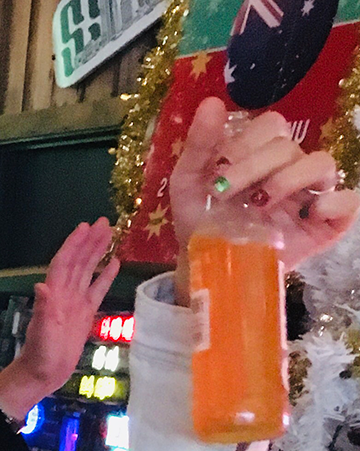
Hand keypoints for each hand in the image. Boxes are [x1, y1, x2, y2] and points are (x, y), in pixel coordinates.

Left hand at [0, 218, 119, 417]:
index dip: (74, 245)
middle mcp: (64, 294)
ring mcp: (74, 303)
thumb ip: (42, 309)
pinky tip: (115, 262)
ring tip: (109, 234)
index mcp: (54, 295)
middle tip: (104, 222)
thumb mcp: (41, 332)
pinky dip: (105, 276)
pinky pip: (96, 290)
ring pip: (87, 271)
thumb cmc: (40, 355)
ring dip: (97, 252)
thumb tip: (42, 285)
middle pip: (78, 262)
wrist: (43, 374)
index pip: (64, 263)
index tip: (85, 227)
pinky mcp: (84, 314)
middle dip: (89, 242)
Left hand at [170, 99, 358, 283]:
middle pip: (289, 147)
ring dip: (289, 178)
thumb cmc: (200, 220)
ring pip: (322, 164)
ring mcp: (311, 194)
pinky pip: (347, 202)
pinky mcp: (326, 224)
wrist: (206, 266)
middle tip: (224, 192)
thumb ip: (199, 144)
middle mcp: (291, 167)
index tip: (218, 169)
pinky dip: (333, 203)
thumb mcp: (188, 182)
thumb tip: (211, 102)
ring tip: (261, 202)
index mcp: (262, 152)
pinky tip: (307, 212)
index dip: (246, 142)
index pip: (272, 126)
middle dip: (254, 166)